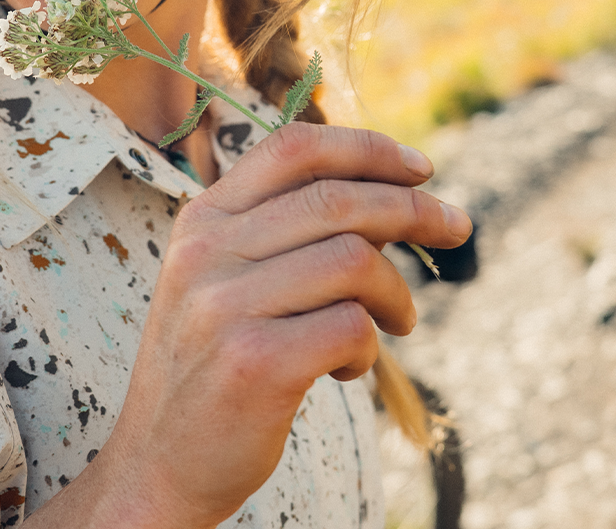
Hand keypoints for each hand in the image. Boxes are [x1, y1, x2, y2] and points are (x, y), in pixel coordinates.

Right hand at [35, 123, 471, 527]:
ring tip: (395, 323)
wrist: (159, 467)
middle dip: (415, 209)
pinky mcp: (255, 363)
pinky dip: (369, 348)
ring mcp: (225, 306)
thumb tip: (393, 198)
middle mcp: (206, 253)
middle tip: (457, 228)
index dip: (369, 149)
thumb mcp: (225, 284)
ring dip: (394, 293)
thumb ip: (285, 236)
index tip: (423, 169)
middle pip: (339, 199)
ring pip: (355, 260)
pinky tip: (348, 368)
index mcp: (202, 221)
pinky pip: (352, 326)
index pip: (294, 147)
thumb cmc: (213, 370)